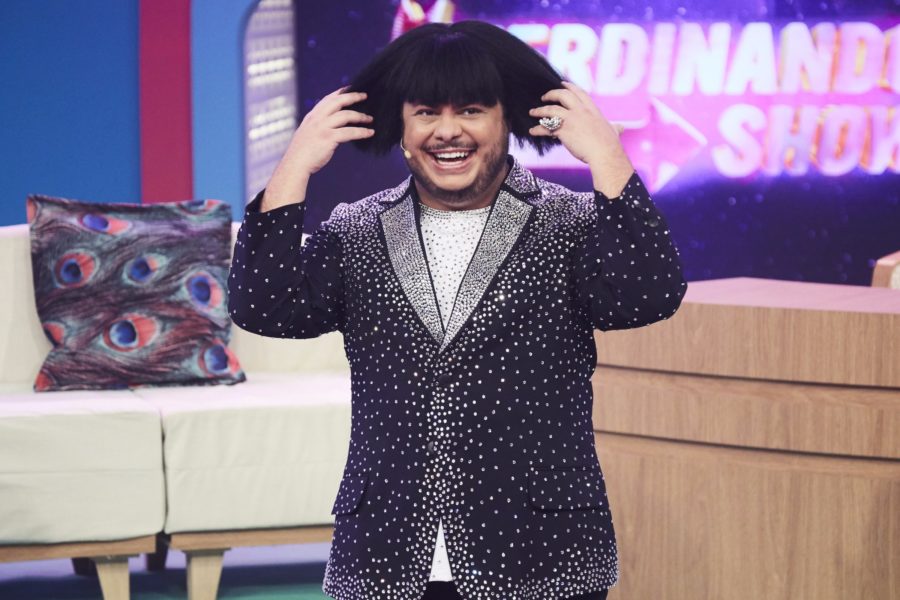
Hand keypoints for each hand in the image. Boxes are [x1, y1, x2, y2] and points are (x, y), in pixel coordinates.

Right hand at [262, 87, 373, 209]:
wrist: (295, 164)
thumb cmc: (302, 153)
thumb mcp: (307, 133)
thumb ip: (318, 126)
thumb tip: (334, 125)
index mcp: (312, 116)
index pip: (328, 99)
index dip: (341, 92)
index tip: (351, 88)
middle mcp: (317, 118)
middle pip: (338, 101)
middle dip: (353, 96)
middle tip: (365, 96)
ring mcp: (323, 127)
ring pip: (346, 115)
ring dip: (361, 116)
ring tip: (370, 119)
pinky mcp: (328, 138)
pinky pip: (349, 132)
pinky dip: (362, 132)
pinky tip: (369, 133)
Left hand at [528, 82, 633, 196]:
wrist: (605, 154)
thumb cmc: (610, 145)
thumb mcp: (614, 131)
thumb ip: (615, 127)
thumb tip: (621, 128)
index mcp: (592, 110)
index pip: (579, 92)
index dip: (569, 86)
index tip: (562, 83)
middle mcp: (581, 111)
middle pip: (563, 95)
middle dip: (552, 94)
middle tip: (544, 97)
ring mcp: (572, 119)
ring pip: (551, 109)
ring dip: (540, 110)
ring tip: (533, 112)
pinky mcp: (564, 130)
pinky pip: (547, 128)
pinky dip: (538, 129)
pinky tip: (532, 131)